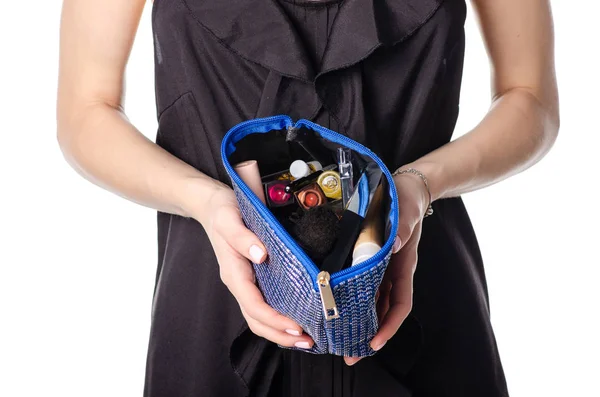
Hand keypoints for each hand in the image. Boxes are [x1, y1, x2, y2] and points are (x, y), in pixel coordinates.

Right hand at [198, 183, 314, 349]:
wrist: (211, 206)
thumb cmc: (222, 212)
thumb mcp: (229, 219)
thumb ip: (243, 237)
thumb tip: (261, 254)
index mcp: (234, 274)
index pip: (254, 306)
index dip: (275, 320)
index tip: (296, 327)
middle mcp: (239, 283)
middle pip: (257, 321)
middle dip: (281, 335)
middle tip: (309, 341)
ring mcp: (245, 283)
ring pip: (260, 318)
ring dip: (281, 331)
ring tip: (306, 337)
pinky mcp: (252, 280)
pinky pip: (264, 306)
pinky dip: (279, 318)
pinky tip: (296, 318)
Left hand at [344, 171, 428, 365]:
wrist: (404, 187)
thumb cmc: (406, 199)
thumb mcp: (405, 211)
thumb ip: (401, 227)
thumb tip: (392, 244)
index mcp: (402, 266)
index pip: (399, 305)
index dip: (389, 326)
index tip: (374, 343)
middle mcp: (391, 271)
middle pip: (382, 311)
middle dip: (369, 334)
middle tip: (350, 354)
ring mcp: (380, 267)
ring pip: (370, 302)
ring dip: (358, 321)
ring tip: (339, 340)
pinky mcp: (368, 259)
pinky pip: (361, 285)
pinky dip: (351, 299)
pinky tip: (337, 309)